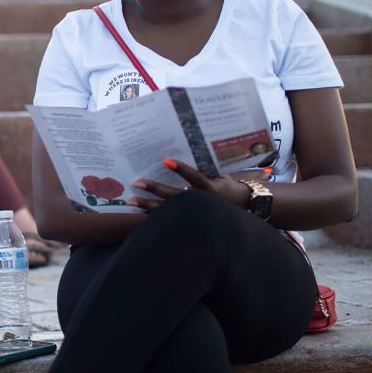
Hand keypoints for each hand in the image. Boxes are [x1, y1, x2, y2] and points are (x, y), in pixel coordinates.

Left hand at [128, 158, 250, 212]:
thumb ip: (203, 166)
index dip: (182, 170)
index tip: (167, 161)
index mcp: (211, 188)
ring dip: (148, 205)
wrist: (240, 206)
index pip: (196, 178)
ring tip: (131, 201)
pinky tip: (138, 211)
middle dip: (155, 189)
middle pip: (175, 196)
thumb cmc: (225, 185)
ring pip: (168, 210)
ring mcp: (194, 213)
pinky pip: (168, 218)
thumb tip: (183, 152)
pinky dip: (153, 216)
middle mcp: (201, 202)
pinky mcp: (188, 220)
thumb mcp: (219, 174)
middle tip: (137, 182)